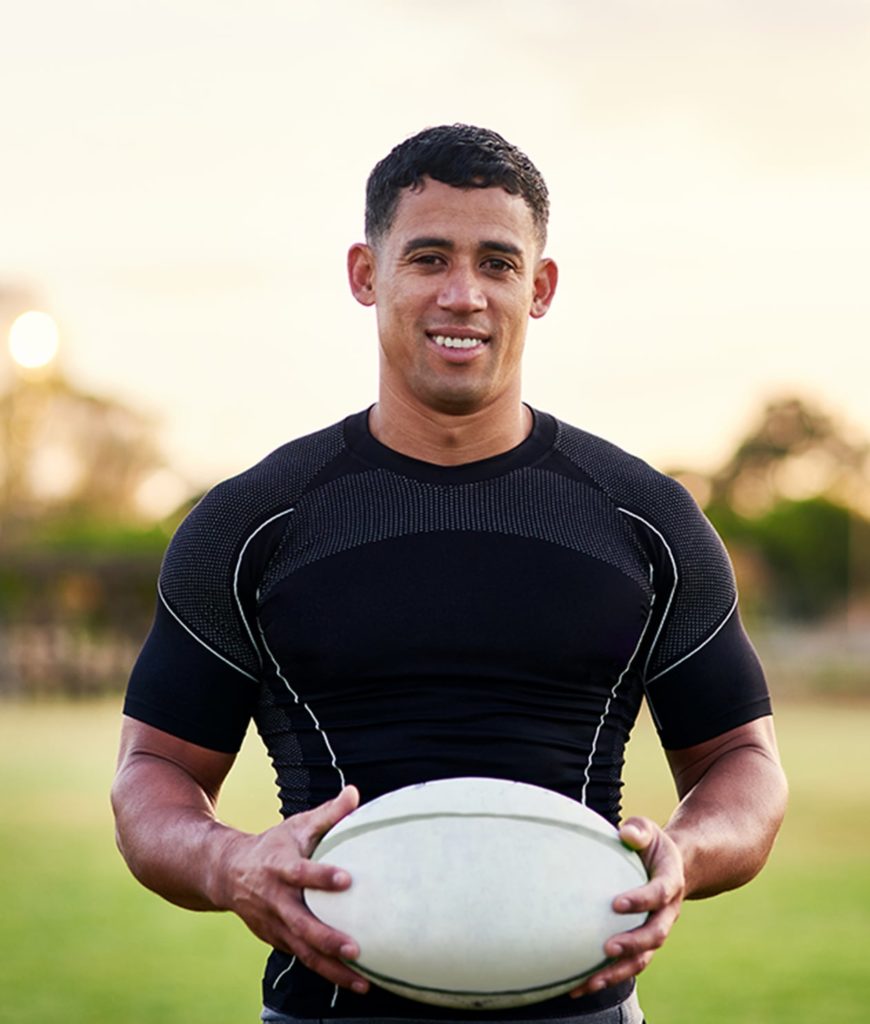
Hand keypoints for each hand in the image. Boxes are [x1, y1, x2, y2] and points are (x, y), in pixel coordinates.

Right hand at [218, 785, 369, 992]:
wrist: (228, 872)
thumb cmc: (274, 845)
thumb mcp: (297, 825)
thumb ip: (328, 813)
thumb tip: (355, 793)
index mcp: (279, 867)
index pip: (300, 872)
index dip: (321, 876)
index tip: (347, 879)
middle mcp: (275, 899)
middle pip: (301, 923)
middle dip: (327, 938)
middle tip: (356, 948)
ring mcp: (274, 924)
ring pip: (303, 951)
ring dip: (331, 968)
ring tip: (362, 981)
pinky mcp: (277, 940)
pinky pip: (302, 958)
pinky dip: (325, 971)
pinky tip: (351, 980)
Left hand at [570, 816, 684, 997]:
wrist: (671, 867)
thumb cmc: (651, 845)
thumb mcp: (649, 831)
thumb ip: (639, 830)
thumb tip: (626, 832)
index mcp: (670, 881)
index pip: (660, 893)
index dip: (641, 900)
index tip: (616, 903)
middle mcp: (667, 912)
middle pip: (655, 934)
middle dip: (632, 943)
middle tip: (608, 947)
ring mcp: (655, 930)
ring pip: (642, 958)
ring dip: (617, 971)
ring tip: (590, 982)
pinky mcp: (642, 943)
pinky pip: (628, 964)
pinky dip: (607, 977)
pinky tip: (580, 985)